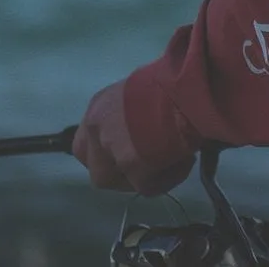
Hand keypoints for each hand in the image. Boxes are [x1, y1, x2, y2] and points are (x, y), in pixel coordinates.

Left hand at [72, 79, 193, 194]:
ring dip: (144, 177)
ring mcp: (113, 153)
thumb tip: (139, 132)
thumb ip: (126, 116)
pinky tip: (184, 160)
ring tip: (171, 159)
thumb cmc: (166, 82)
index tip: (124, 154)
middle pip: (98, 171)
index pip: (83, 144)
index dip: (103, 155)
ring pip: (122, 182)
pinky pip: (149, 187)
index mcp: (98, 108)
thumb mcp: (136, 93)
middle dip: (120, 174)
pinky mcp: (134, 170)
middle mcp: (97, 131)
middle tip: (147, 164)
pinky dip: (167, 178)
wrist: (183, 90)